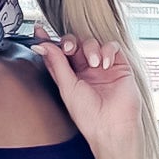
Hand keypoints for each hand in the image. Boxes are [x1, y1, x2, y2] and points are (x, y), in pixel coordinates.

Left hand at [34, 33, 140, 158]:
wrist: (112, 126)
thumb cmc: (89, 116)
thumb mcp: (67, 88)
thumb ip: (56, 64)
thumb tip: (42, 45)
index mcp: (70, 77)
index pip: (58, 54)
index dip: (48, 42)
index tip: (39, 31)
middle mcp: (85, 71)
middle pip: (75, 44)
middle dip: (70, 42)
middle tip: (69, 49)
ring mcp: (102, 67)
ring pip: (92, 42)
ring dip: (91, 48)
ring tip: (94, 64)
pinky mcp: (119, 65)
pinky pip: (112, 46)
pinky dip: (108, 50)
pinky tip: (105, 64)